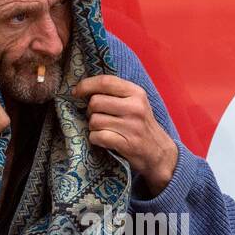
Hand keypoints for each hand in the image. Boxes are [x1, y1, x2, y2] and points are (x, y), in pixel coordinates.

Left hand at [75, 74, 177, 194]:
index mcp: (136, 93)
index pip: (105, 81)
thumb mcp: (135, 103)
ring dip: (93, 127)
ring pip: (94, 120)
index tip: (76, 92)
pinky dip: (96, 139)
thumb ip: (115, 93)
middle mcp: (135, 107)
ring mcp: (131, 126)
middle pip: (95, 102)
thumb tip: (84, 87)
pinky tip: (104, 140)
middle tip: (98, 118)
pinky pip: (97, 137)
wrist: (158, 152)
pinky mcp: (126, 143)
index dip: (86, 85)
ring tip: (103, 130)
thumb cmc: (141, 125)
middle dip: (90, 111)